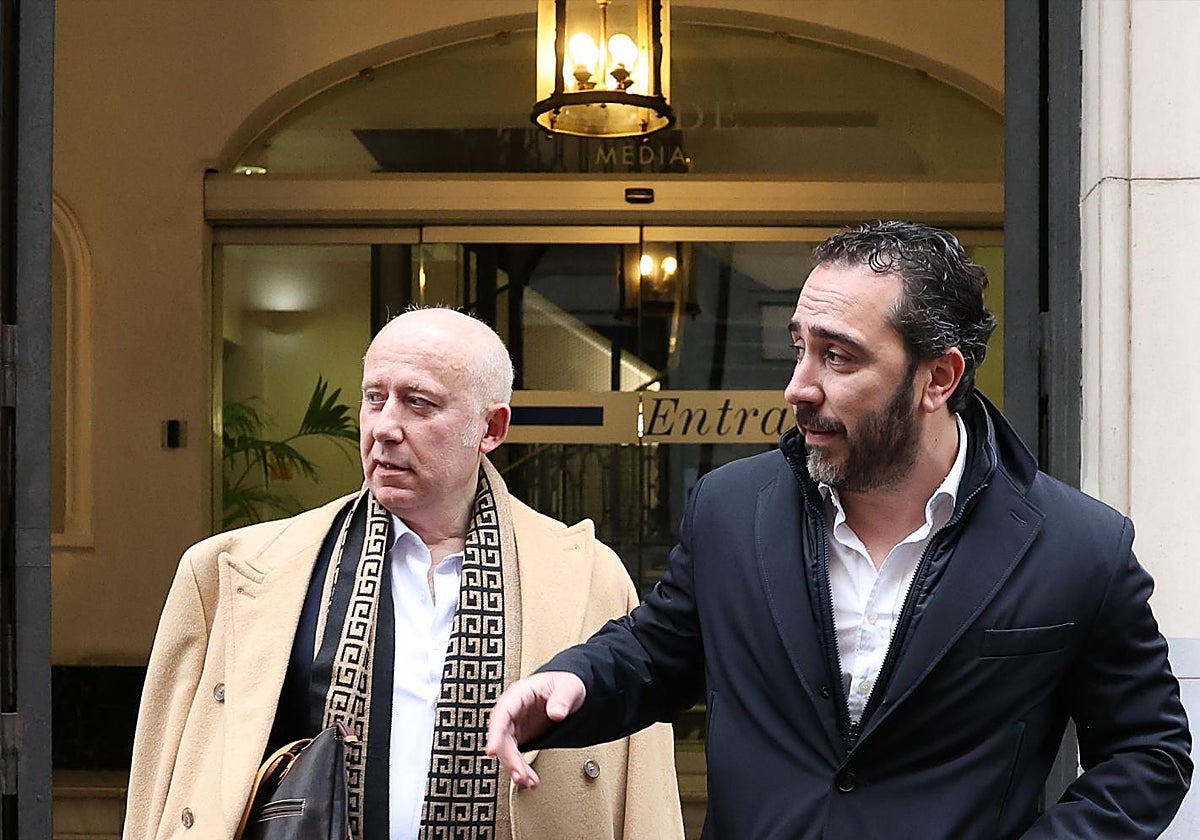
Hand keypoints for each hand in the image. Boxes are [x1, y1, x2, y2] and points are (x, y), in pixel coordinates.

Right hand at [485, 671, 585, 788]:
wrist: (568, 690)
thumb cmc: (564, 683)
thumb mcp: (568, 687)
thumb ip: (562, 699)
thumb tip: (556, 713)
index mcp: (519, 694)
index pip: (502, 714)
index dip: (495, 733)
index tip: (493, 750)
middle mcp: (512, 710)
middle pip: (503, 736)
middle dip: (509, 758)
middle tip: (519, 775)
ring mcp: (515, 725)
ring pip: (507, 749)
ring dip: (515, 767)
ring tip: (527, 782)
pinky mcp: (521, 736)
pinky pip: (516, 754)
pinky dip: (522, 768)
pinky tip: (530, 780)